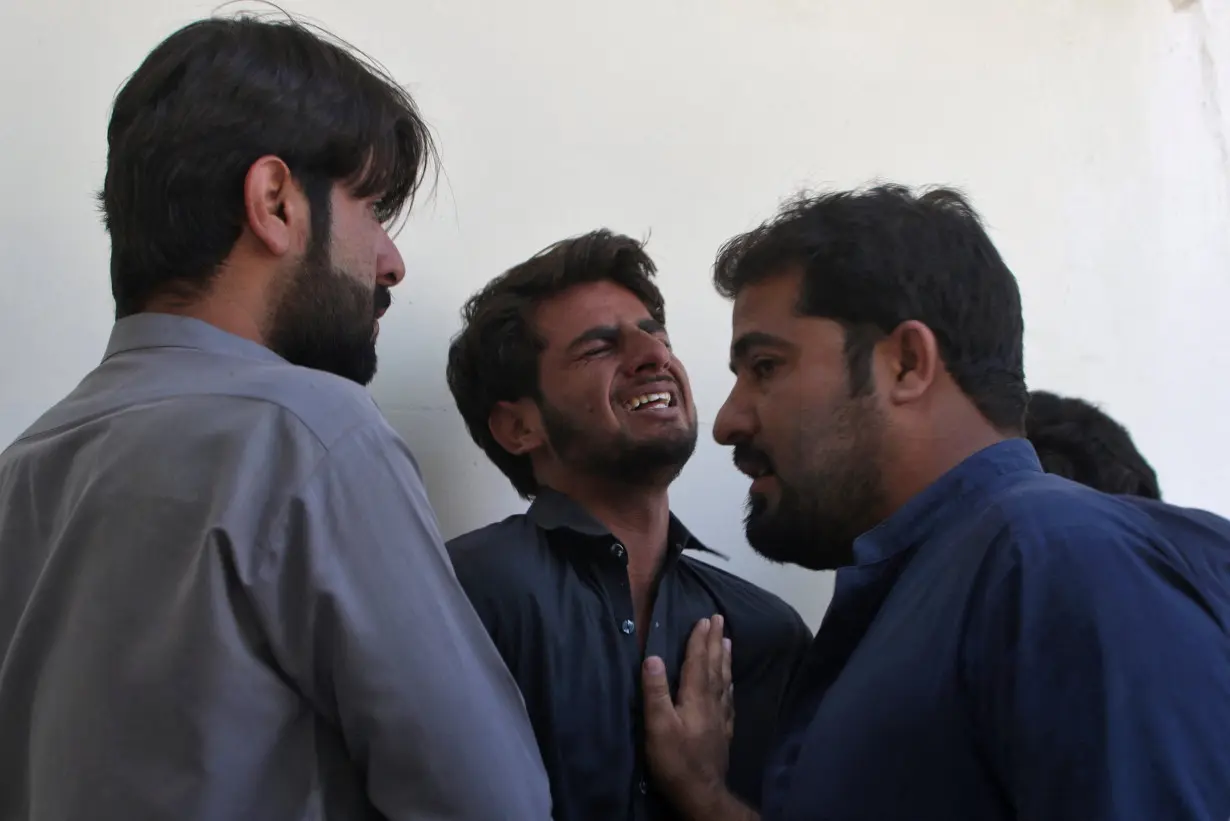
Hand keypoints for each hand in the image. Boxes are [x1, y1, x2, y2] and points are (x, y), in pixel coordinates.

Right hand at [642, 614, 733, 811]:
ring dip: (724, 658)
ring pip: (724, 680)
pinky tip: (729, 682)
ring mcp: (720, 717)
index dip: (699, 640)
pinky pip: (728, 698)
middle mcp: (712, 702)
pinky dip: (728, 683)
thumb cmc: (675, 760)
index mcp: (695, 698)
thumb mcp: (658, 726)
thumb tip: (652, 656)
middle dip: (714, 642)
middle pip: (714, 666)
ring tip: (727, 641)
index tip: (704, 618)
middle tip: (719, 619)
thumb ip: (655, 691)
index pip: (698, 662)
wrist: (701, 794)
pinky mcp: (723, 731)